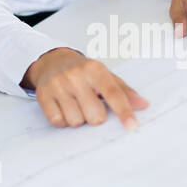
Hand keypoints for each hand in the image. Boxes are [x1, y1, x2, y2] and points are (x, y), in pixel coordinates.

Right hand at [21, 47, 147, 130]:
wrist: (52, 61)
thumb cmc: (83, 72)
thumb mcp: (105, 76)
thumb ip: (124, 91)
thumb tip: (143, 105)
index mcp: (95, 69)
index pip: (113, 93)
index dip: (124, 111)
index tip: (131, 126)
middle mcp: (75, 75)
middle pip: (95, 116)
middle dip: (95, 116)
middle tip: (90, 104)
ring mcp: (57, 84)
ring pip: (76, 121)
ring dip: (78, 118)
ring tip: (75, 104)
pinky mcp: (43, 94)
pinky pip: (58, 122)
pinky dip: (63, 119)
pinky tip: (63, 107)